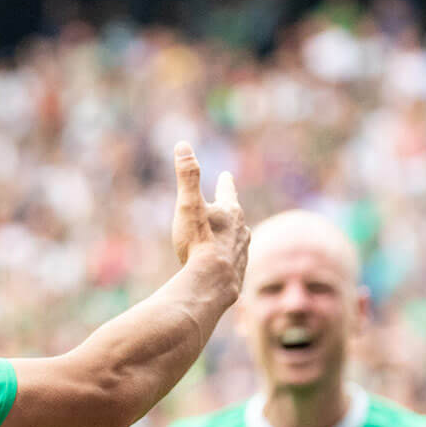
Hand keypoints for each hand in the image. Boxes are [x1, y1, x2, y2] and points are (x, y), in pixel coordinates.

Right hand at [170, 141, 248, 297]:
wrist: (212, 282)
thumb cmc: (198, 241)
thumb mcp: (188, 205)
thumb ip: (187, 175)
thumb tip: (183, 144)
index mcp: (230, 212)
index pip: (227, 191)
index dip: (225, 183)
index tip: (226, 175)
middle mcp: (241, 230)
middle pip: (236, 215)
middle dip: (231, 210)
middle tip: (229, 205)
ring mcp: (242, 252)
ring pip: (237, 239)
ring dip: (231, 236)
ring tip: (226, 238)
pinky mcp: (238, 273)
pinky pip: (232, 262)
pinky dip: (226, 259)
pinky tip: (221, 266)